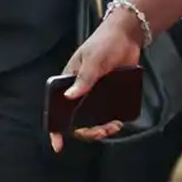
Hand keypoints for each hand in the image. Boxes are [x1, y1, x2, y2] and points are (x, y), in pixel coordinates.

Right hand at [50, 9, 146, 152]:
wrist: (126, 37)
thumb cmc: (102, 44)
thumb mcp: (92, 61)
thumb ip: (83, 79)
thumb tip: (69, 97)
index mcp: (68, 83)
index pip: (57, 108)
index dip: (55, 128)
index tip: (57, 144)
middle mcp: (80, 92)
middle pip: (77, 120)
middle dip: (89, 131)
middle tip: (104, 131)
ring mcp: (96, 95)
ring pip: (94, 120)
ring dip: (102, 129)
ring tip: (114, 126)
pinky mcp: (112, 95)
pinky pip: (109, 113)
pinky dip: (113, 121)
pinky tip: (119, 120)